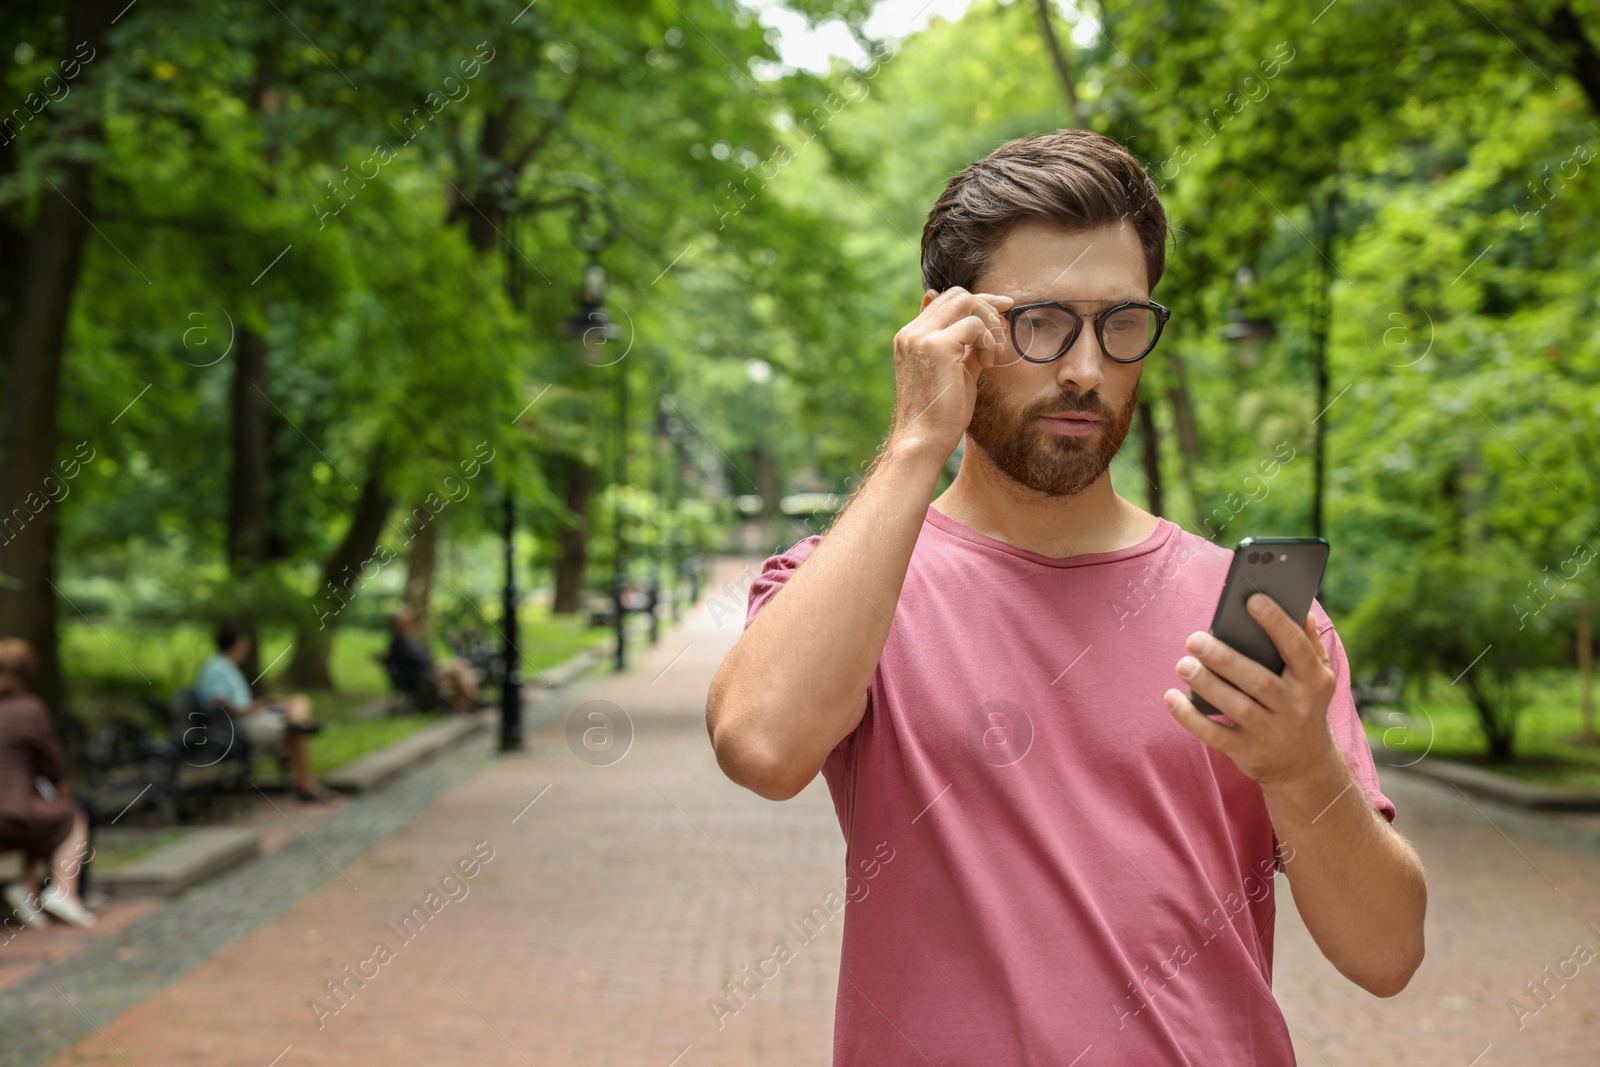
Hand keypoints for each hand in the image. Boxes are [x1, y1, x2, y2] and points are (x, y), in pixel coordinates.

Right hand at [887, 286, 1013, 460]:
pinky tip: (989, 362)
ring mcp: (921, 337)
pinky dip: (989, 340)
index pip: (946, 300)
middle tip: (1005, 328)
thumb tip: (979, 325)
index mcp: (911, 337)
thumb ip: (965, 346)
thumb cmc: (940, 414)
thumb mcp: (956, 371)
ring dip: (989, 323)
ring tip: (993, 354)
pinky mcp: (936, 346)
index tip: (1004, 308)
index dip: (978, 301)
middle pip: (957, 295)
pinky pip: (974, 324)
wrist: (923, 440)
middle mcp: (911, 332)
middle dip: (988, 305)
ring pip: (967, 303)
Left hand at [1162, 592, 1340, 787]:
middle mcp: (1295, 707)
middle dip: (1225, 659)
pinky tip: (1171, 697)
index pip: (1297, 648)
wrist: (1304, 765)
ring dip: (1207, 685)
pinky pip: (1216, 736)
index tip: (1251, 600)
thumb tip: (1300, 608)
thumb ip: (1308, 642)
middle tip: (1195, 639)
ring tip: (1182, 665)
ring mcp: (1271, 732)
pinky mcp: (1248, 752)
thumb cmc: (1303, 704)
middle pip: (1259, 681)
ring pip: (1238, 708)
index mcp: (1313, 681)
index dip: (1276, 623)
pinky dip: (1191, 718)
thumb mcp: (1317, 677)